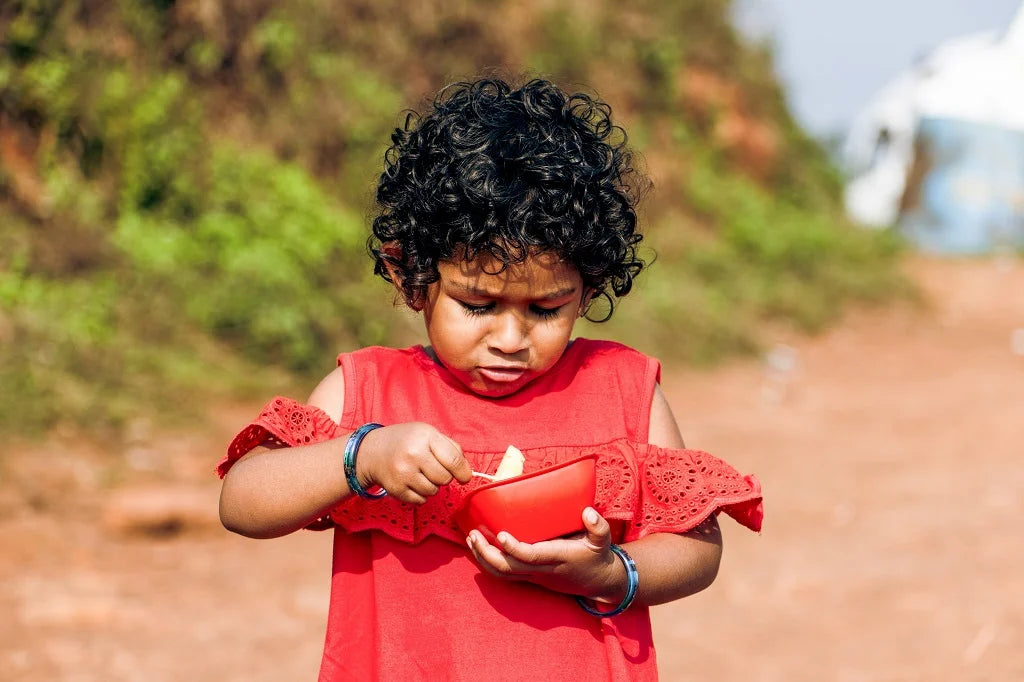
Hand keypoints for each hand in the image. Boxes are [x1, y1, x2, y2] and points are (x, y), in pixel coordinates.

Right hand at [356, 422, 472, 503]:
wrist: (373, 451)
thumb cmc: (406, 441)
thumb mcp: (428, 434)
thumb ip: (451, 448)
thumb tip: (466, 471)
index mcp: (425, 437)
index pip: (454, 460)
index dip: (463, 472)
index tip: (464, 477)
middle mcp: (414, 454)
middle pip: (445, 479)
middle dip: (443, 476)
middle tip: (432, 468)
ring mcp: (403, 473)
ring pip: (433, 491)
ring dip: (431, 486)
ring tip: (420, 474)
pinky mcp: (396, 489)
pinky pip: (421, 501)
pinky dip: (420, 495)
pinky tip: (411, 482)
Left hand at [465, 507, 625, 601]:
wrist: (598, 583)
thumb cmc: (597, 557)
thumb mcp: (603, 541)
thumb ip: (598, 527)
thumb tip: (587, 512)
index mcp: (558, 558)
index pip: (532, 557)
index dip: (514, 548)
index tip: (501, 534)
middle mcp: (542, 570)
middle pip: (509, 568)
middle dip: (488, 553)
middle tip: (473, 534)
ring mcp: (534, 576)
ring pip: (503, 574)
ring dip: (483, 559)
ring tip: (471, 540)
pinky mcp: (530, 577)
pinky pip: (505, 575)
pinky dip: (488, 564)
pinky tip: (479, 550)